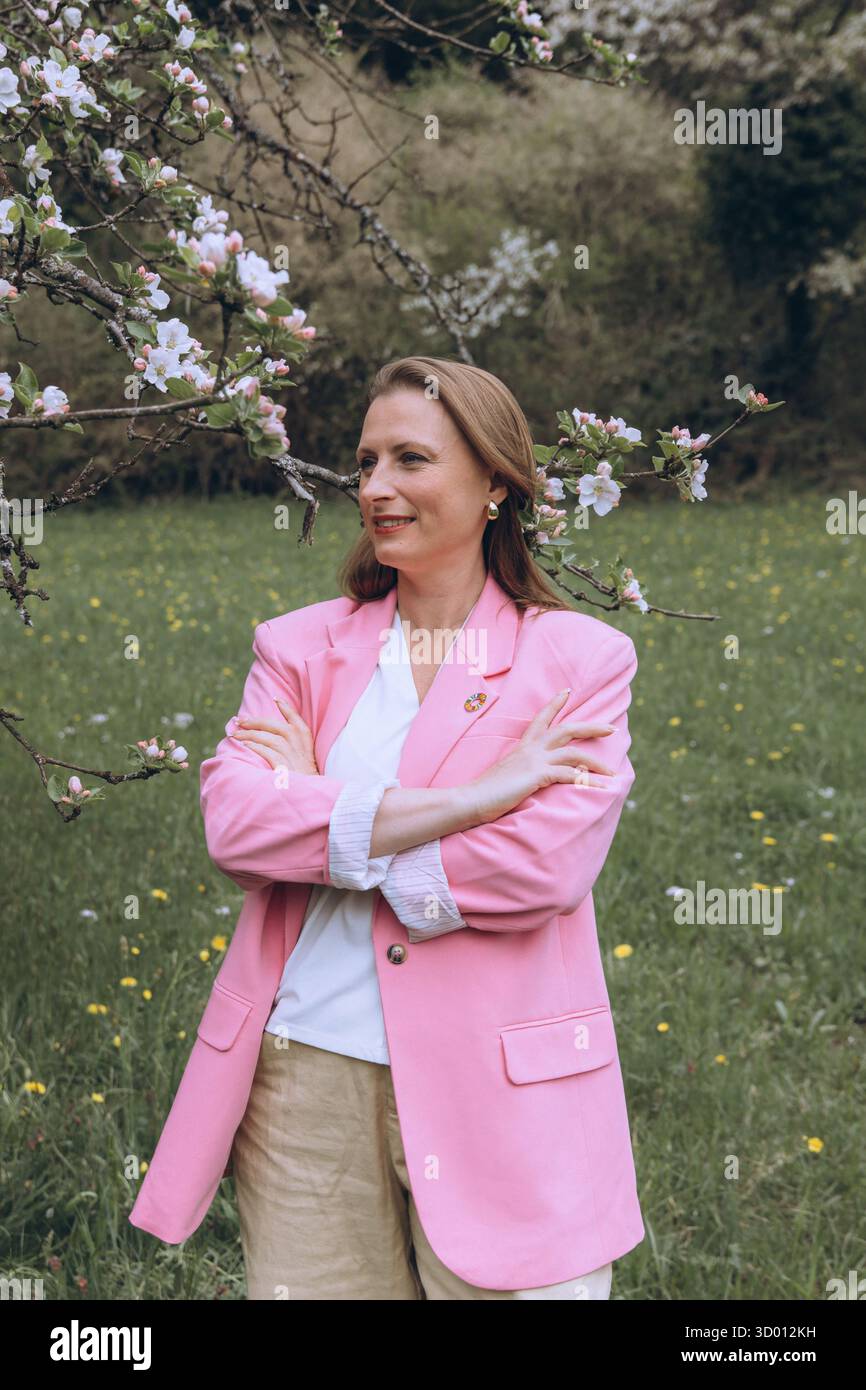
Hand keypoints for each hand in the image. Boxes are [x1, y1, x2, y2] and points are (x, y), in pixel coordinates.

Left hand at [229, 697, 319, 774]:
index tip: (274, 698)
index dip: (284, 706)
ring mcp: (290, 753)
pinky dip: (254, 748)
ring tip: (235, 735)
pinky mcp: (283, 766)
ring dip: (248, 735)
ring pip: (266, 738)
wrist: (311, 791)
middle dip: (253, 721)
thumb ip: (293, 739)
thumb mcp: (305, 751)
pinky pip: (265, 752)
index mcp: (304, 735)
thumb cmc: (305, 772)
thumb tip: (270, 730)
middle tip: (239, 721)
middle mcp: (297, 741)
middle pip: (272, 724)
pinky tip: (245, 746)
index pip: (294, 715)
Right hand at [461, 689, 618, 825]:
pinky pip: (571, 775)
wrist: (470, 800)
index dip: (554, 704)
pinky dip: (590, 782)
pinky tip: (603, 788)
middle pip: (566, 729)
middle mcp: (530, 749)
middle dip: (591, 727)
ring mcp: (534, 760)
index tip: (567, 691)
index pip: (540, 719)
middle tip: (611, 727)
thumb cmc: (485, 793)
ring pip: (574, 752)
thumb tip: (527, 777)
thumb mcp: (507, 776)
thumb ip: (519, 772)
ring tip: (613, 771)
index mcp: (522, 747)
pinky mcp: (537, 775)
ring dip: (597, 761)